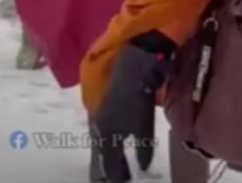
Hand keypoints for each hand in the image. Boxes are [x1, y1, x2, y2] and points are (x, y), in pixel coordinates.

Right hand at [92, 33, 174, 181]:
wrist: (130, 69)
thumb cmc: (138, 101)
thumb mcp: (143, 129)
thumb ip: (142, 151)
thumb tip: (141, 167)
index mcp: (105, 136)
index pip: (108, 164)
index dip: (115, 175)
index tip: (121, 182)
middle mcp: (97, 128)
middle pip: (99, 155)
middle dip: (105, 168)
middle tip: (108, 180)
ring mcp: (97, 117)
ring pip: (99, 143)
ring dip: (105, 155)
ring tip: (112, 166)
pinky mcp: (101, 108)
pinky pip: (100, 133)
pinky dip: (105, 143)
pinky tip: (110, 143)